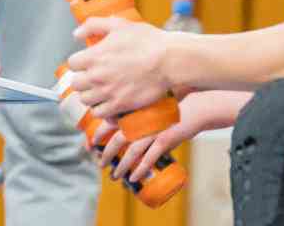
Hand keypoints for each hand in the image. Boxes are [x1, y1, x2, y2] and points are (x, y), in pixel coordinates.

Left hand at [65, 17, 174, 121]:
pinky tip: (108, 103)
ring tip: (100, 91)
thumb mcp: (118, 24)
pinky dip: (101, 110)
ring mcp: (108, 92)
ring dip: (90, 96)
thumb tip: (76, 34)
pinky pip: (100, 113)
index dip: (80, 63)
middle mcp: (97, 76)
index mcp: (93, 56)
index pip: (72, 64)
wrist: (169, 60)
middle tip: (94, 78)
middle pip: (76, 84)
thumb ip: (93, 25)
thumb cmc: (146, 40)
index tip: (88, 63)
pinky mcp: (121, 105)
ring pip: (86, 100)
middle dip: (83, 80)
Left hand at [98, 89, 241, 183]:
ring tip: (115, 176)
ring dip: (121, 166)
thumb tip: (121, 123)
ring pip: (131, 151)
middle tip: (99, 164)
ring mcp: (151, 130)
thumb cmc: (173, 106)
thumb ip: (138, 116)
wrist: (195, 105)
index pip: (109, 122)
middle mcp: (140, 120)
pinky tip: (134, 178)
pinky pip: (149, 157)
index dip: (97, 134)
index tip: (88, 144)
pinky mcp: (165, 139)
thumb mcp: (150, 107)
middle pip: (117, 140)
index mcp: (134, 110)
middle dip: (106, 154)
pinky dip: (140, 169)